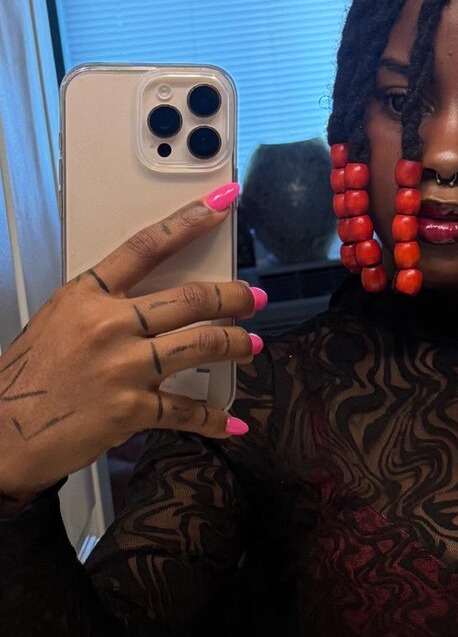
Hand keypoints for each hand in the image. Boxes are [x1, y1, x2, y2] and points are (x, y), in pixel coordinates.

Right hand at [0, 188, 262, 505]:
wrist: (1, 432)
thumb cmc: (28, 378)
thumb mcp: (58, 321)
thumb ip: (103, 307)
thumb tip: (150, 304)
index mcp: (87, 295)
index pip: (147, 246)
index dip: (190, 221)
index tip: (221, 203)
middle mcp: (108, 325)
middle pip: (190, 299)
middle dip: (233, 297)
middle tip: (253, 298)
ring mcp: (122, 367)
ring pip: (200, 344)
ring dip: (235, 344)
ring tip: (251, 344)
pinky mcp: (130, 408)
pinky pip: (186, 409)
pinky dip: (215, 418)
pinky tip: (233, 422)